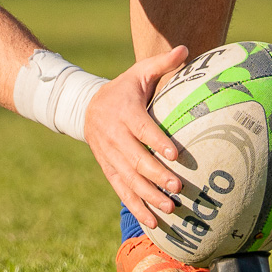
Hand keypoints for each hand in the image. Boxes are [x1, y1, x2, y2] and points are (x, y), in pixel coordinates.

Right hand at [83, 45, 187, 230]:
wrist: (86, 107)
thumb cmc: (125, 89)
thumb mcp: (139, 73)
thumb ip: (162, 64)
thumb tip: (185, 48)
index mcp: (124, 111)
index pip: (142, 128)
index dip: (157, 141)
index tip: (176, 154)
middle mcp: (114, 136)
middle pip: (135, 159)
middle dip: (156, 175)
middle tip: (178, 187)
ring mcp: (109, 156)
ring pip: (128, 179)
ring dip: (149, 196)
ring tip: (171, 208)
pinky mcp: (108, 169)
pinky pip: (122, 191)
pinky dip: (136, 207)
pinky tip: (153, 223)